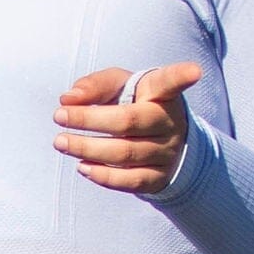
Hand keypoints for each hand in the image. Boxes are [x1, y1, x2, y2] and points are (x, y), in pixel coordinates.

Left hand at [54, 58, 202, 195]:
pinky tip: (82, 167)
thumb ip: (96, 85)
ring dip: (87, 149)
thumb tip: (69, 99)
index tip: (195, 72)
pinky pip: (130, 181)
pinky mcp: (159, 177)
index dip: (182, 76)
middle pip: (128, 122)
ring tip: (61, 143)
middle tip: (59, 117)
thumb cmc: (134, 105)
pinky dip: (103, 176)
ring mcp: (167, 152)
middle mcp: (169, 122)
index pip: (170, 82)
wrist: (161, 143)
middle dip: (89, 120)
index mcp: (161, 93)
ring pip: (125, 154)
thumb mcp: (120, 87)